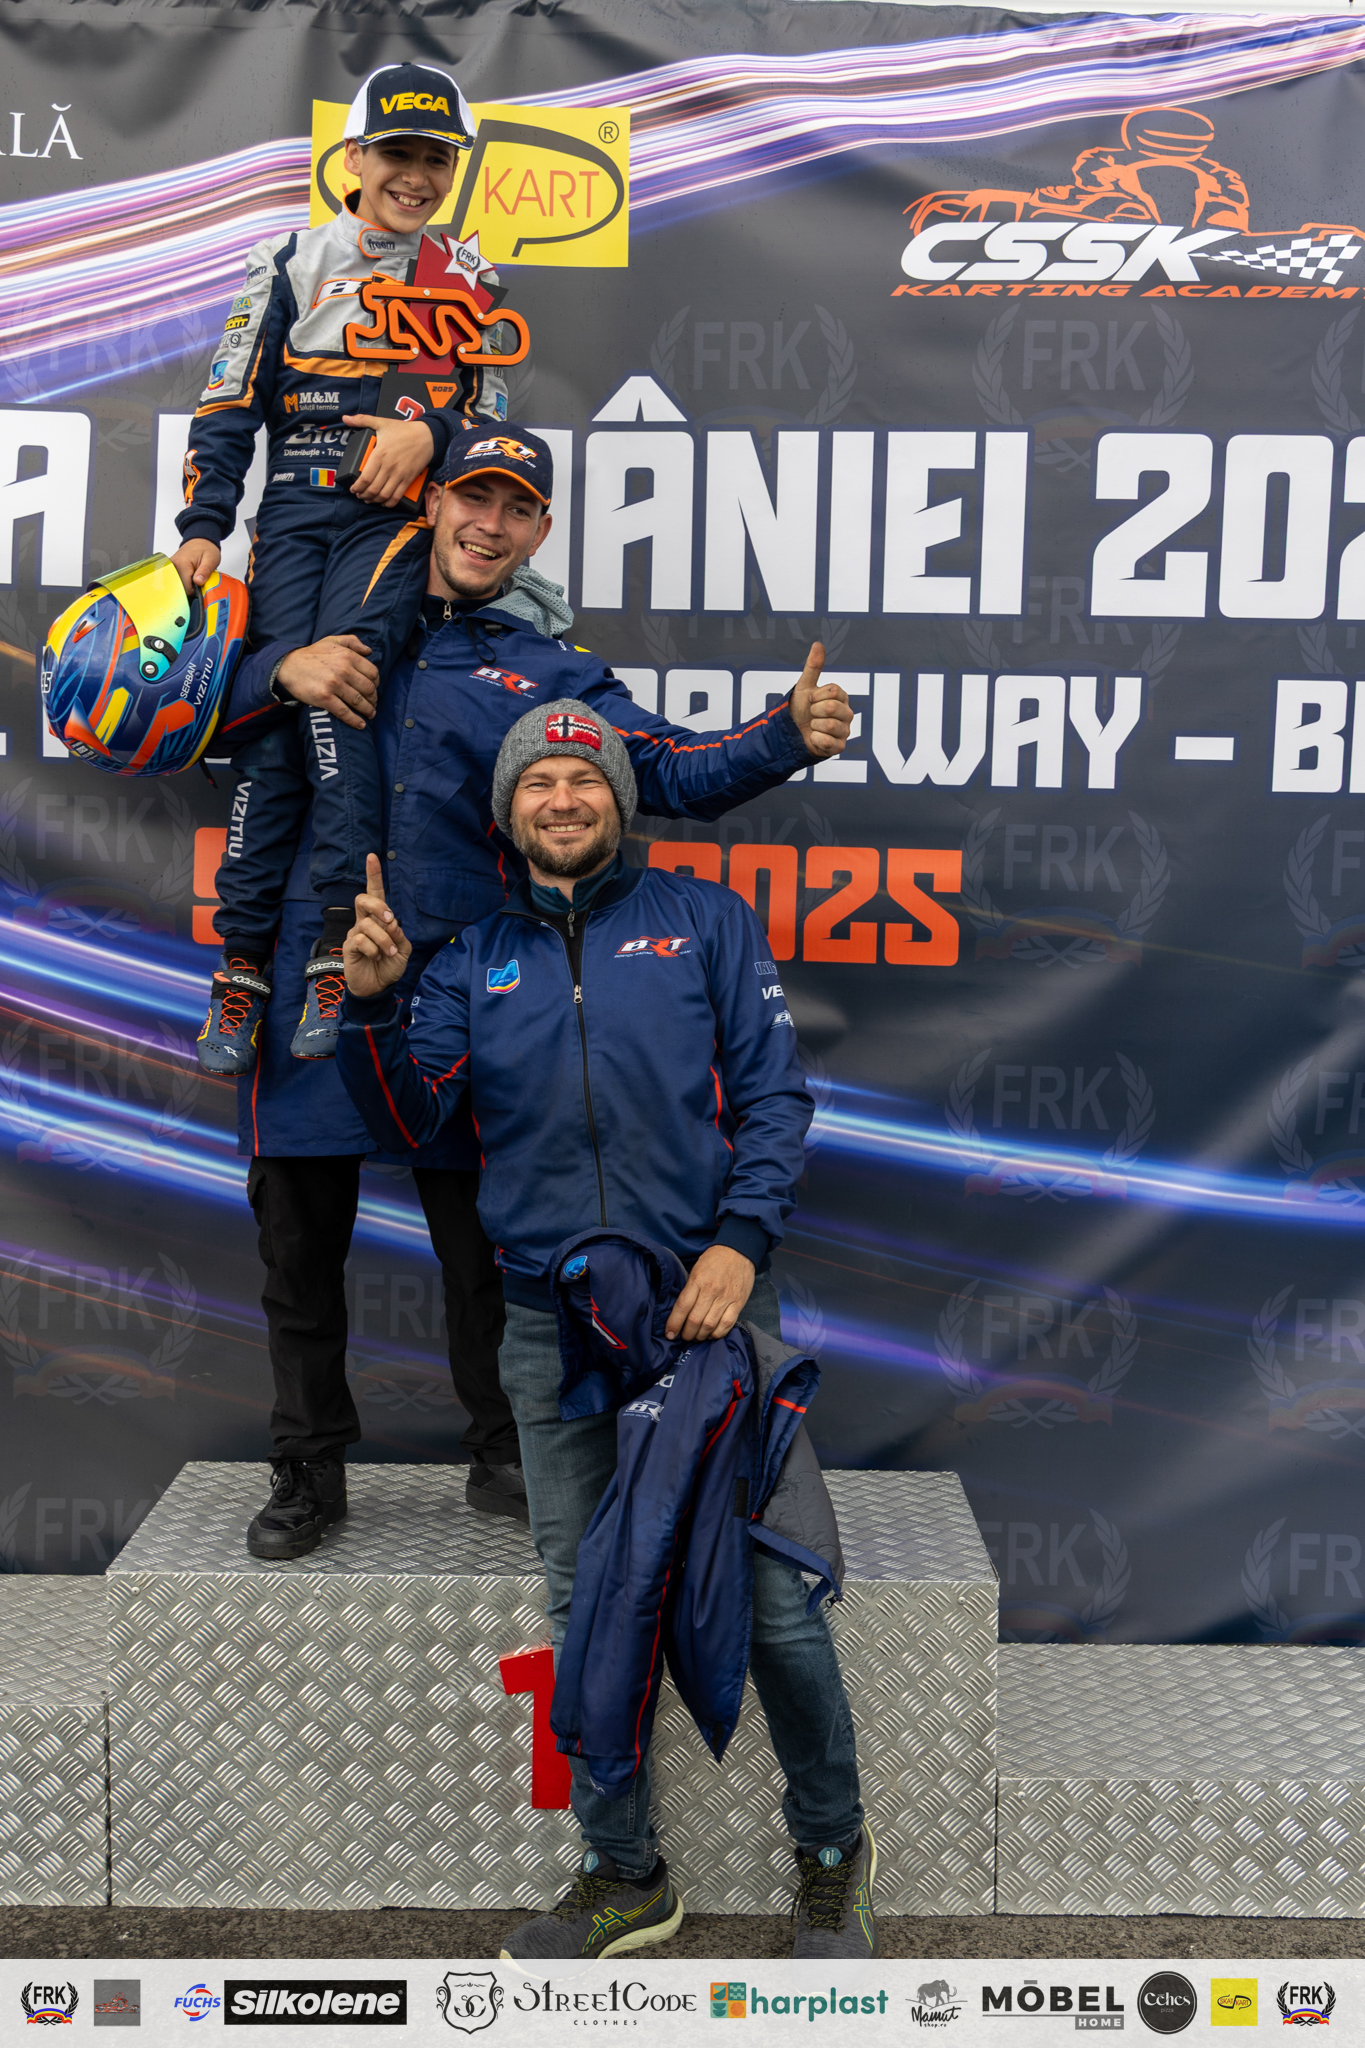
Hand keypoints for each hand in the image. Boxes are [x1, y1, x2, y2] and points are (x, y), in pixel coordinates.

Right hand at [170, 539, 219, 596]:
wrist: (200, 540)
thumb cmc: (206, 548)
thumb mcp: (211, 559)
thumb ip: (205, 571)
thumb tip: (198, 582)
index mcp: (181, 564)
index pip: (186, 589)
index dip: (196, 590)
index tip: (202, 584)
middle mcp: (172, 566)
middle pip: (180, 588)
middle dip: (190, 588)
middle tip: (198, 579)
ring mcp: (170, 567)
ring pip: (177, 586)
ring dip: (187, 585)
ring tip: (194, 576)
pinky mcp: (170, 569)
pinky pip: (176, 581)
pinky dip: (183, 582)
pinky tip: (189, 576)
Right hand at [274, 635, 378, 730]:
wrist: (288, 666)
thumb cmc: (311, 654)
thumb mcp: (331, 640)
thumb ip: (352, 642)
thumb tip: (369, 651)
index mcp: (347, 656)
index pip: (372, 673)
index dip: (377, 683)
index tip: (375, 689)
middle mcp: (343, 670)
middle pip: (369, 689)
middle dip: (374, 699)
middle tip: (373, 704)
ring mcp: (334, 685)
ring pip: (359, 702)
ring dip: (368, 710)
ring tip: (370, 714)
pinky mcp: (325, 699)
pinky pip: (345, 712)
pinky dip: (355, 721)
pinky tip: (361, 725)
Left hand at [343, 415, 435, 505]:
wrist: (426, 436)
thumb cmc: (403, 430)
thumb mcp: (382, 422)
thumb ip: (362, 420)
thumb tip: (346, 418)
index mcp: (380, 454)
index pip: (365, 478)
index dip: (357, 487)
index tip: (353, 489)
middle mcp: (388, 467)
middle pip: (373, 489)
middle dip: (364, 495)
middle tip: (360, 495)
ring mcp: (399, 475)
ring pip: (384, 495)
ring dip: (374, 500)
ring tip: (369, 499)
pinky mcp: (408, 480)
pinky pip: (397, 496)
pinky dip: (389, 503)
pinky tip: (384, 502)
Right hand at [343, 854, 411, 997]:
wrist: (378, 988)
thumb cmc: (389, 965)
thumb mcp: (403, 949)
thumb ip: (399, 934)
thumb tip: (391, 922)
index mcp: (377, 919)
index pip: (374, 893)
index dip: (373, 875)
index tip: (372, 856)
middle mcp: (363, 922)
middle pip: (362, 899)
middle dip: (378, 905)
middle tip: (390, 919)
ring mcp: (354, 933)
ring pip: (367, 924)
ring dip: (384, 940)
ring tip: (389, 953)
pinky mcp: (349, 947)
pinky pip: (361, 940)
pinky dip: (374, 949)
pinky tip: (375, 958)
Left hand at [665, 1245, 755, 1343]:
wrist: (739, 1251)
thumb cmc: (714, 1260)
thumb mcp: (696, 1270)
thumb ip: (689, 1290)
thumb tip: (680, 1312)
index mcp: (697, 1280)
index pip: (683, 1306)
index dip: (674, 1323)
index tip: (669, 1334)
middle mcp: (711, 1290)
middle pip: (695, 1320)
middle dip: (687, 1333)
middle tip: (684, 1336)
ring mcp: (726, 1298)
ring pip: (710, 1325)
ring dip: (700, 1336)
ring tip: (697, 1337)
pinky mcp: (738, 1303)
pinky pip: (727, 1324)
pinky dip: (717, 1334)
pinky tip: (711, 1334)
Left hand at [790, 642, 852, 759]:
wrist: (791, 733)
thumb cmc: (800, 710)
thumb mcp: (804, 687)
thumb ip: (813, 667)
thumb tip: (818, 644)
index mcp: (841, 698)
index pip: (833, 691)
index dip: (816, 696)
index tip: (811, 700)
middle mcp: (847, 714)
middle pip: (832, 707)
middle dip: (814, 711)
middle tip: (811, 715)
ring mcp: (844, 731)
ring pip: (829, 725)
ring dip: (814, 726)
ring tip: (813, 727)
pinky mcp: (839, 748)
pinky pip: (827, 742)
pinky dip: (815, 740)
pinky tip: (814, 739)